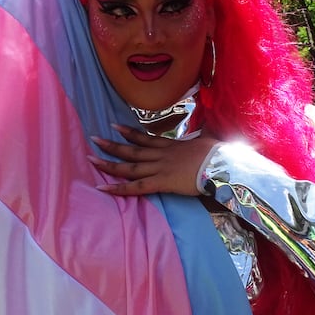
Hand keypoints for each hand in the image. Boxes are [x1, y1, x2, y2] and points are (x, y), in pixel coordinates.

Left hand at [88, 124, 218, 195]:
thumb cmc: (219, 154)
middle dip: (112, 145)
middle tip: (93, 138)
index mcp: (171, 145)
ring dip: (109, 163)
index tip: (115, 126)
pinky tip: (102, 188)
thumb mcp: (207, 140)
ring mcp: (160, 168)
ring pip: (129, 166)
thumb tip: (207, 131)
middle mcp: (161, 155)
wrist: (223, 164)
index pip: (145, 138)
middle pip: (132, 149)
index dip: (129, 133)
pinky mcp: (162, 182)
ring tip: (91, 159)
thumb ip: (201, 137)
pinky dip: (118, 188)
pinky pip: (136, 187)